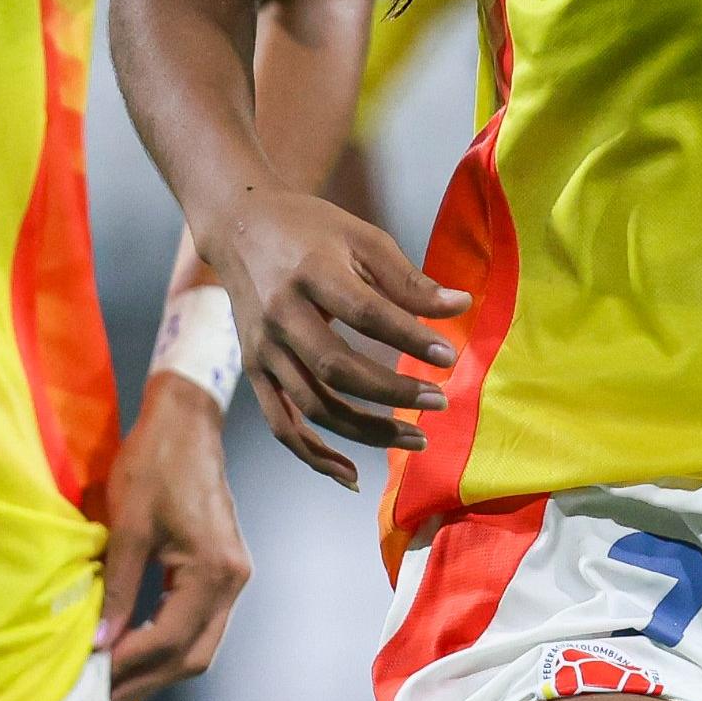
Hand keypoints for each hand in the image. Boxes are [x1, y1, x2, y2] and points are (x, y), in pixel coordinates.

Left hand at [99, 378, 250, 700]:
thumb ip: (118, 589)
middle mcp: (234, 580)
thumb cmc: (155, 464)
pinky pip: (199, 624)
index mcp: (215, 570)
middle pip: (195, 654)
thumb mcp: (128, 527)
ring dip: (158, 667)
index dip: (130, 665)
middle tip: (99, 696)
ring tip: (112, 681)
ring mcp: (233, 576)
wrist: (186, 421)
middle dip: (147, 679)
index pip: (172, 638)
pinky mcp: (222, 570)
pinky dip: (168, 644)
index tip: (89, 678)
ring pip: (200, 644)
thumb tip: (98, 643)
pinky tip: (135, 650)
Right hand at [207, 187, 469, 488]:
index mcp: (310, 274)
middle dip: (393, 392)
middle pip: (337, 369)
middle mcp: (280, 316)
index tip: (449, 355)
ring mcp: (263, 350)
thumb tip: (461, 306)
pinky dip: (314, 455)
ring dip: (366, 430)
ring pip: (313, 406)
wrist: (241, 228)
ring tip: (417, 438)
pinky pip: (282, 425)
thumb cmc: (312, 231)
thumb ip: (408, 279)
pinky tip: (352, 472)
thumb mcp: (363, 239)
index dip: (409, 338)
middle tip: (441, 401)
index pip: (366, 314)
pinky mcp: (254, 372)